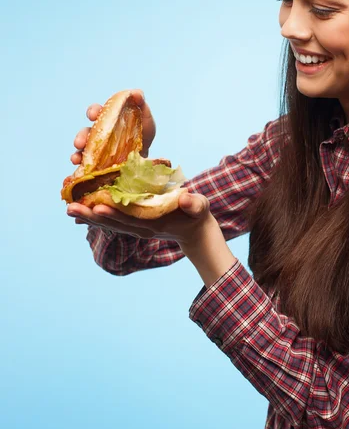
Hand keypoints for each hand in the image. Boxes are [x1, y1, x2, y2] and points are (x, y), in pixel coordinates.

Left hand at [68, 191, 236, 285]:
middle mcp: (142, 227)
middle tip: (70, 208)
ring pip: (110, 223)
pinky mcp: (135, 225)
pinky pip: (113, 222)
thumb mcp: (199, 207)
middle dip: (92, 215)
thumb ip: (194, 203)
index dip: (115, 213)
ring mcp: (137, 227)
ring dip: (90, 217)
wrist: (196, 232)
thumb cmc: (197, 215)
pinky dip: (97, 218)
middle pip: (115, 222)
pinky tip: (82, 213)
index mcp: (155, 221)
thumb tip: (185, 196)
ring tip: (69, 209)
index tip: (98, 206)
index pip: (132, 217)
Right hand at [70, 89, 155, 164]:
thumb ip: (141, 103)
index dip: (93, 111)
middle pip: (86, 132)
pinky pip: (84, 163)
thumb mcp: (145, 117)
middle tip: (80, 142)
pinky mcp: (97, 162)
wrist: (146, 157)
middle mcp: (98, 133)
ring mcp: (96, 148)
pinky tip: (79, 166)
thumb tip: (136, 93)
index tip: (93, 115)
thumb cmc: (144, 134)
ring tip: (76, 158)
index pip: (97, 112)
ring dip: (78, 152)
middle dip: (81, 135)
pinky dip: (80, 163)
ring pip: (83, 149)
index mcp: (107, 119)